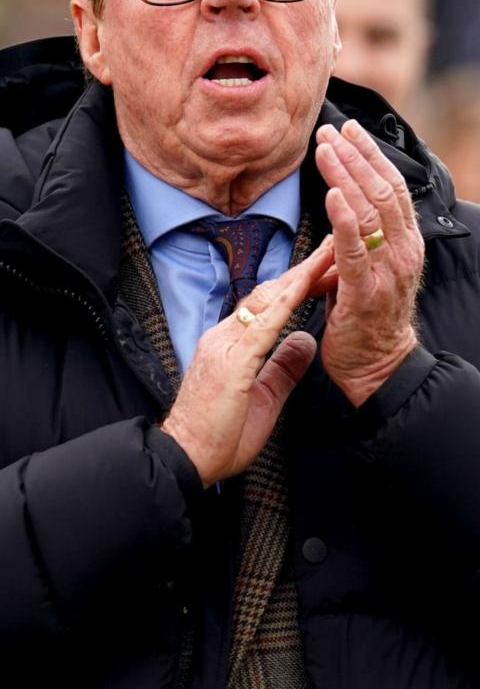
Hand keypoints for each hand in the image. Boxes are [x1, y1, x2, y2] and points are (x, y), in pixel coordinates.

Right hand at [161, 239, 333, 487]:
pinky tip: (303, 286)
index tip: (322, 269)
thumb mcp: (265, 397)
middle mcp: (224, 336)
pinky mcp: (230, 360)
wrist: (186, 459)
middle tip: (331, 247)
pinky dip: (285, 303)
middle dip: (303, 270)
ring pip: (267, 301)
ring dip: (299, 277)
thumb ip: (284, 366)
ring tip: (326, 255)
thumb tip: (306, 341)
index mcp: (230, 344)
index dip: (296, 285)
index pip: (267, 305)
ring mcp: (224, 345)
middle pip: (269, 294)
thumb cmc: (219, 435)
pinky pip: (262, 325)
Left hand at [315, 119, 423, 406]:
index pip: (391, 187)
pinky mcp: (364, 292)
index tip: (348, 131)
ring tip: (325, 149)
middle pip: (381, 190)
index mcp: (405, 242)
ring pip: (369, 211)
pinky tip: (332, 195)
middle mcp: (403, 251)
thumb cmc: (369, 317)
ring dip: (344, 176)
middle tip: (329, 132)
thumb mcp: (370, 268)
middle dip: (354, 156)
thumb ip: (359, 239)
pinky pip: (354, 250)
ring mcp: (387, 271)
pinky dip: (343, 219)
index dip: (370, 156)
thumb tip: (340, 209)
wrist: (378, 366)